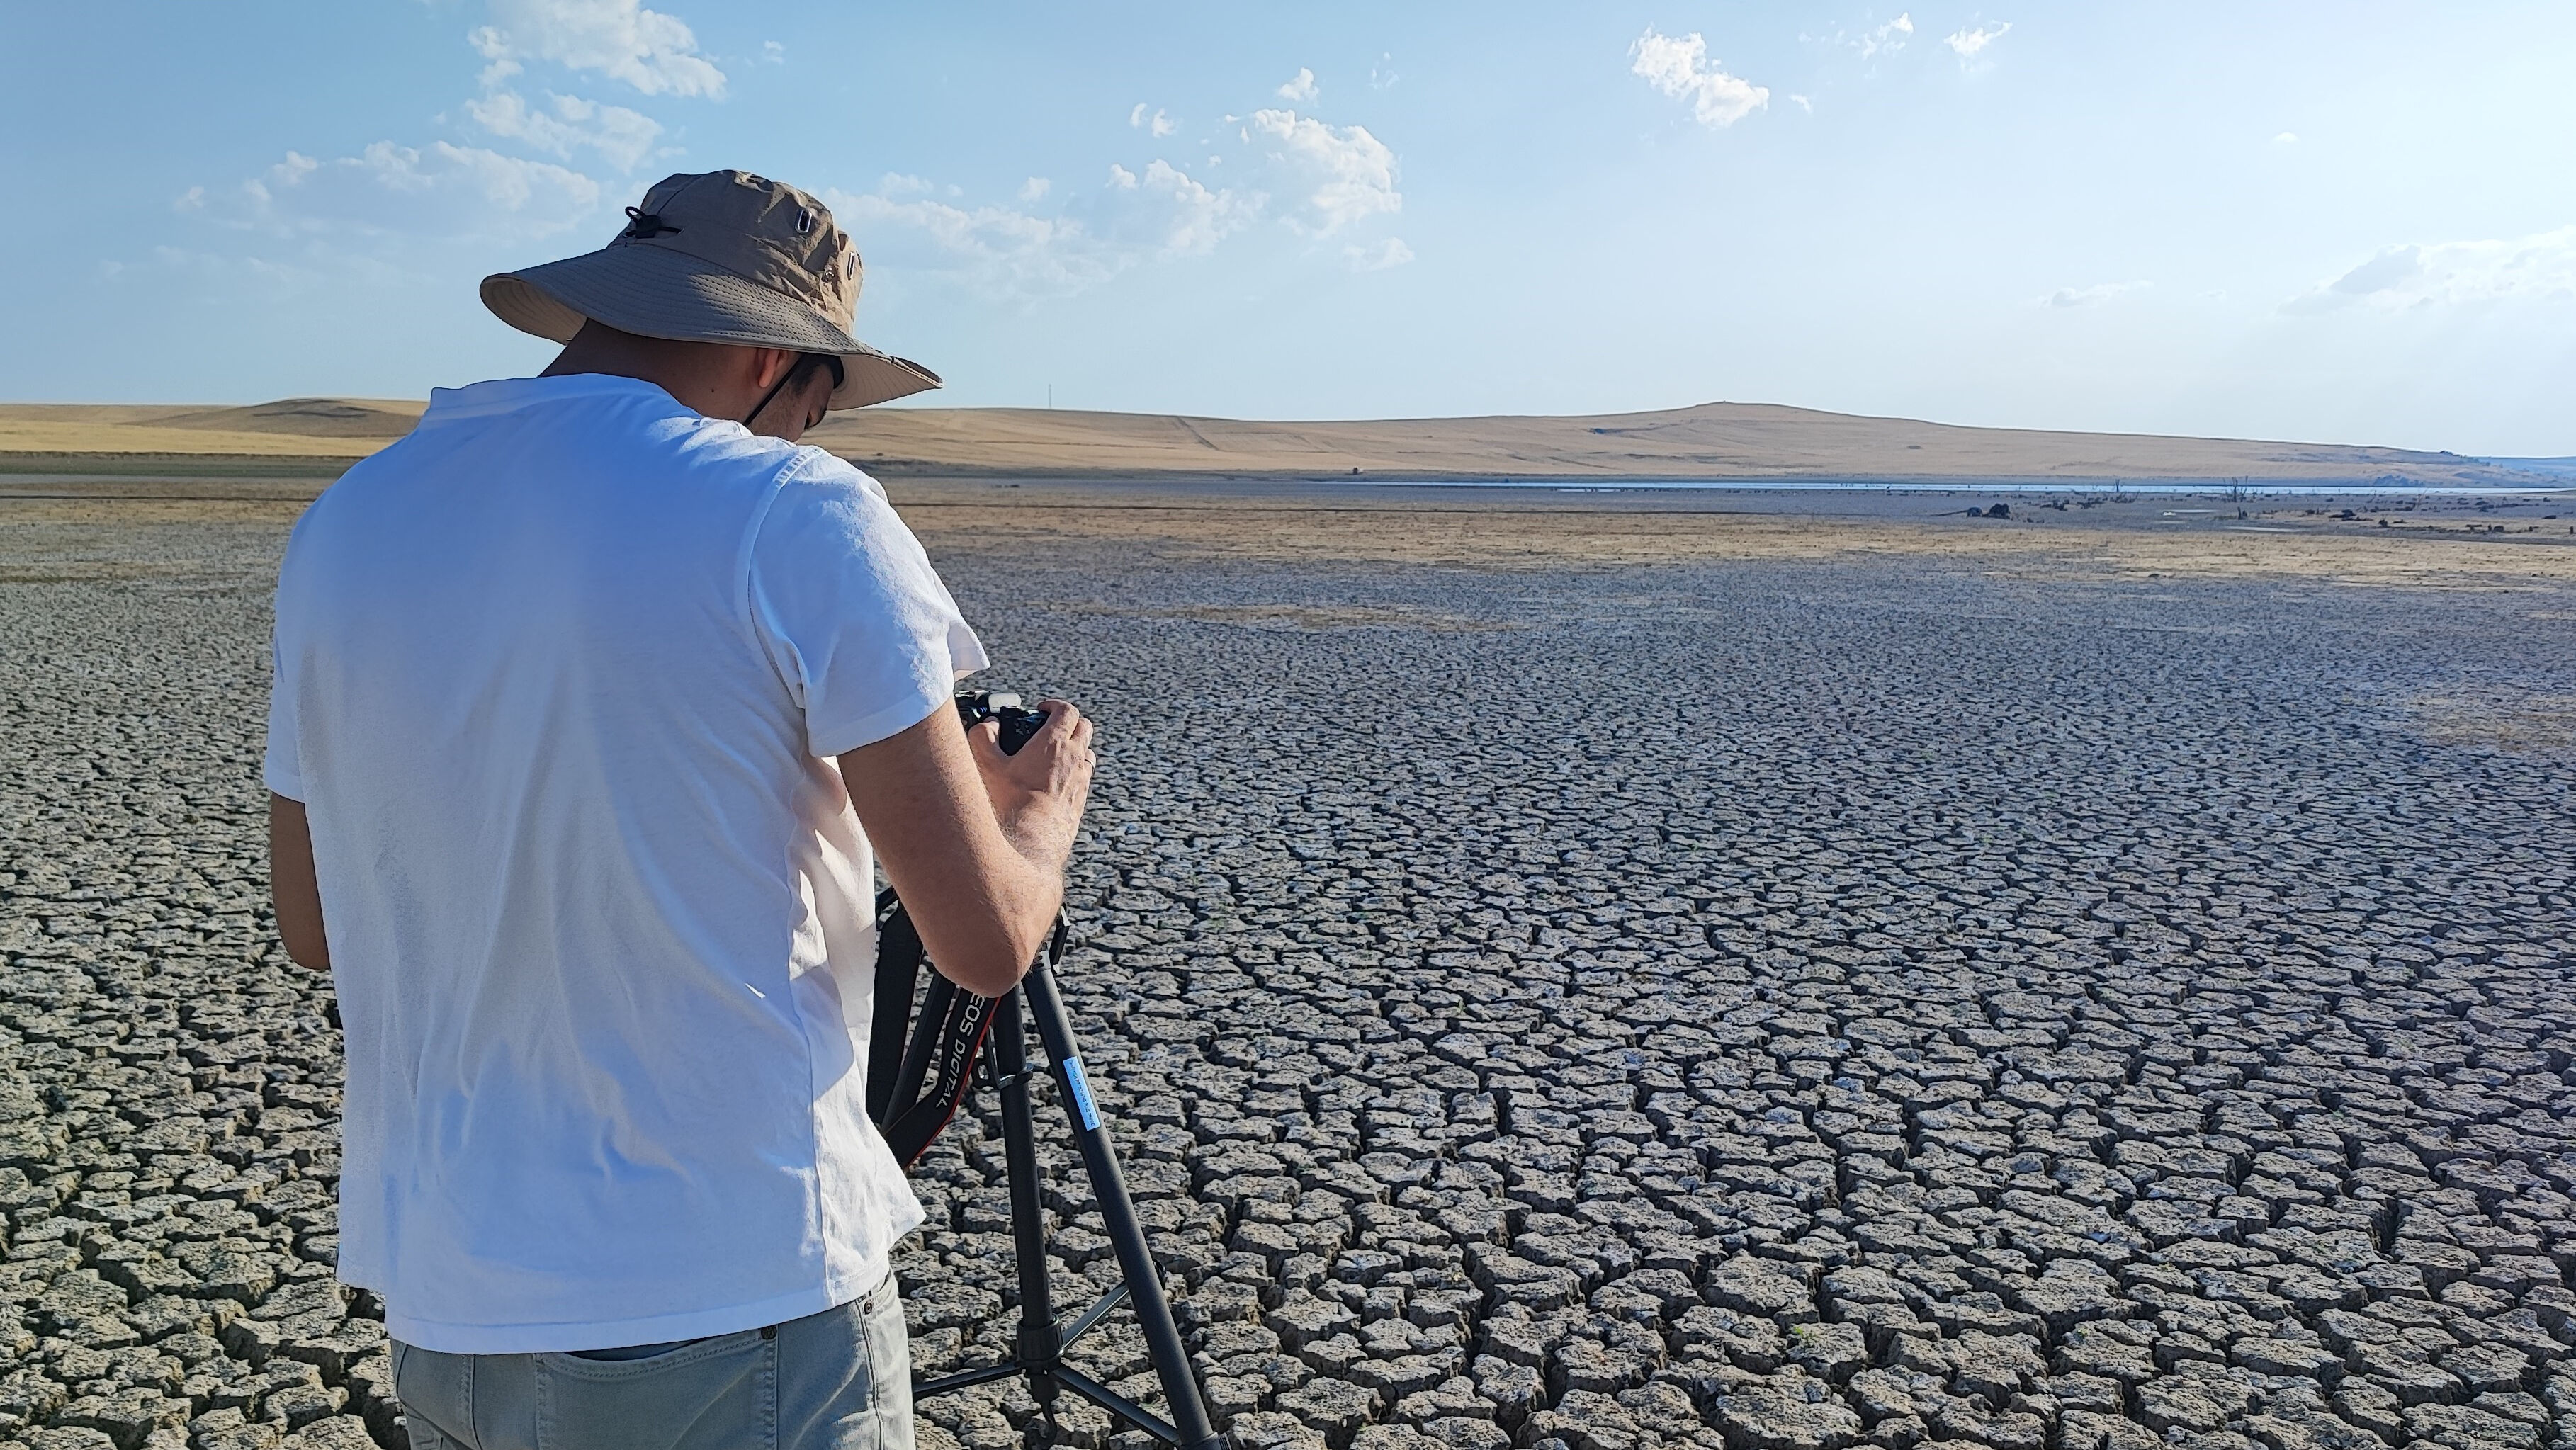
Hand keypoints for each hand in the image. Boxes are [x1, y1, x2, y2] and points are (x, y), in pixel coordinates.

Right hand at [967, 698, 1094, 870]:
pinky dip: (1075, 769)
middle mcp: (1075, 758)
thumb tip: (989, 725)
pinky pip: (1085, 776)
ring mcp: (1082, 779)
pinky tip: (1057, 779)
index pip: (1067, 710)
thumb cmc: (1010, 802)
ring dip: (1076, 746)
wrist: (1031, 840)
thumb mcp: (987, 764)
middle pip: (1084, 727)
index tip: (1041, 709)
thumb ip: (983, 736)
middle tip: (1050, 726)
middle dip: (1069, 721)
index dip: (1054, 705)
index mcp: (1055, 743)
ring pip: (1088, 751)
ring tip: (1055, 753)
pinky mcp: (1082, 799)